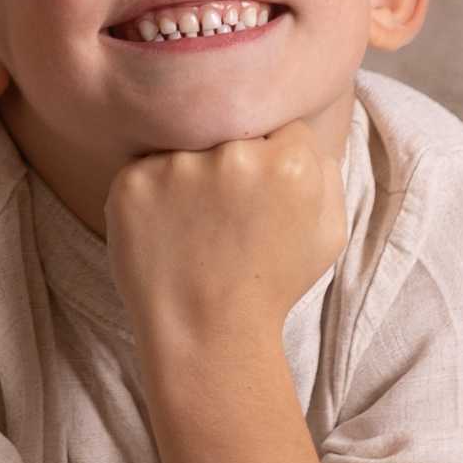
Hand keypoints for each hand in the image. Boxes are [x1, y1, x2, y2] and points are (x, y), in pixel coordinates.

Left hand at [106, 120, 346, 351]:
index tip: (263, 194)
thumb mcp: (328, 233)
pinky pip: (146, 169)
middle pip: (233, 131)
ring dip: (191, 176)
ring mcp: (178, 166)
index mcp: (291, 163)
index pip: (283, 129)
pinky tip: (166, 232)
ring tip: (195, 227)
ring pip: (187, 147)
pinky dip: (153, 196)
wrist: (208, 334)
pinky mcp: (134, 181)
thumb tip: (302, 133)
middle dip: (233, 163)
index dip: (275, 161)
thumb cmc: (272, 285)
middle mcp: (234, 155)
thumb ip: (327, 172)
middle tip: (226, 212)